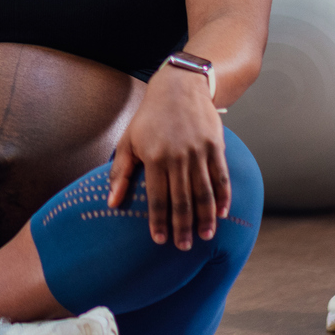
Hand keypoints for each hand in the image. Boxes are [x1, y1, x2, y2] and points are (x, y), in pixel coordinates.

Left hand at [118, 66, 230, 249]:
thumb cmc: (149, 117)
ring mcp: (199, 152)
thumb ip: (121, 172)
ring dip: (206, 217)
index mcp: (154, 157)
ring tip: (205, 236)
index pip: (157, 198)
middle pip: (182, 200)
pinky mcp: (215, 146)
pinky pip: (221, 177)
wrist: (180, 87)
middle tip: (184, 247)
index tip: (159, 240)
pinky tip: (222, 214)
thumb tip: (111, 203)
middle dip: (183, 226)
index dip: (159, 221)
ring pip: (204, 192)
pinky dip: (223, 197)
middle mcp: (177, 156)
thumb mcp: (128, 140)